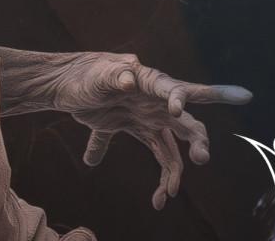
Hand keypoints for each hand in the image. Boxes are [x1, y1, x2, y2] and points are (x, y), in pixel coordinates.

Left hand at [51, 52, 251, 209]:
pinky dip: (162, 177)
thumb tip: (128, 81)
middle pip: (186, 121)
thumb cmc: (89, 74)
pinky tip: (158, 200)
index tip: (177, 111)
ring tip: (170, 193)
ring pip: (174, 146)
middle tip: (201, 158)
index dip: (180, 98)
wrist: (73, 85)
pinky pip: (160, 156)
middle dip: (197, 139)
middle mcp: (157, 102)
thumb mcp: (99, 74)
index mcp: (149, 82)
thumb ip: (115, 76)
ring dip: (177, 170)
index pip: (173, 88)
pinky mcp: (141, 131)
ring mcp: (151, 118)